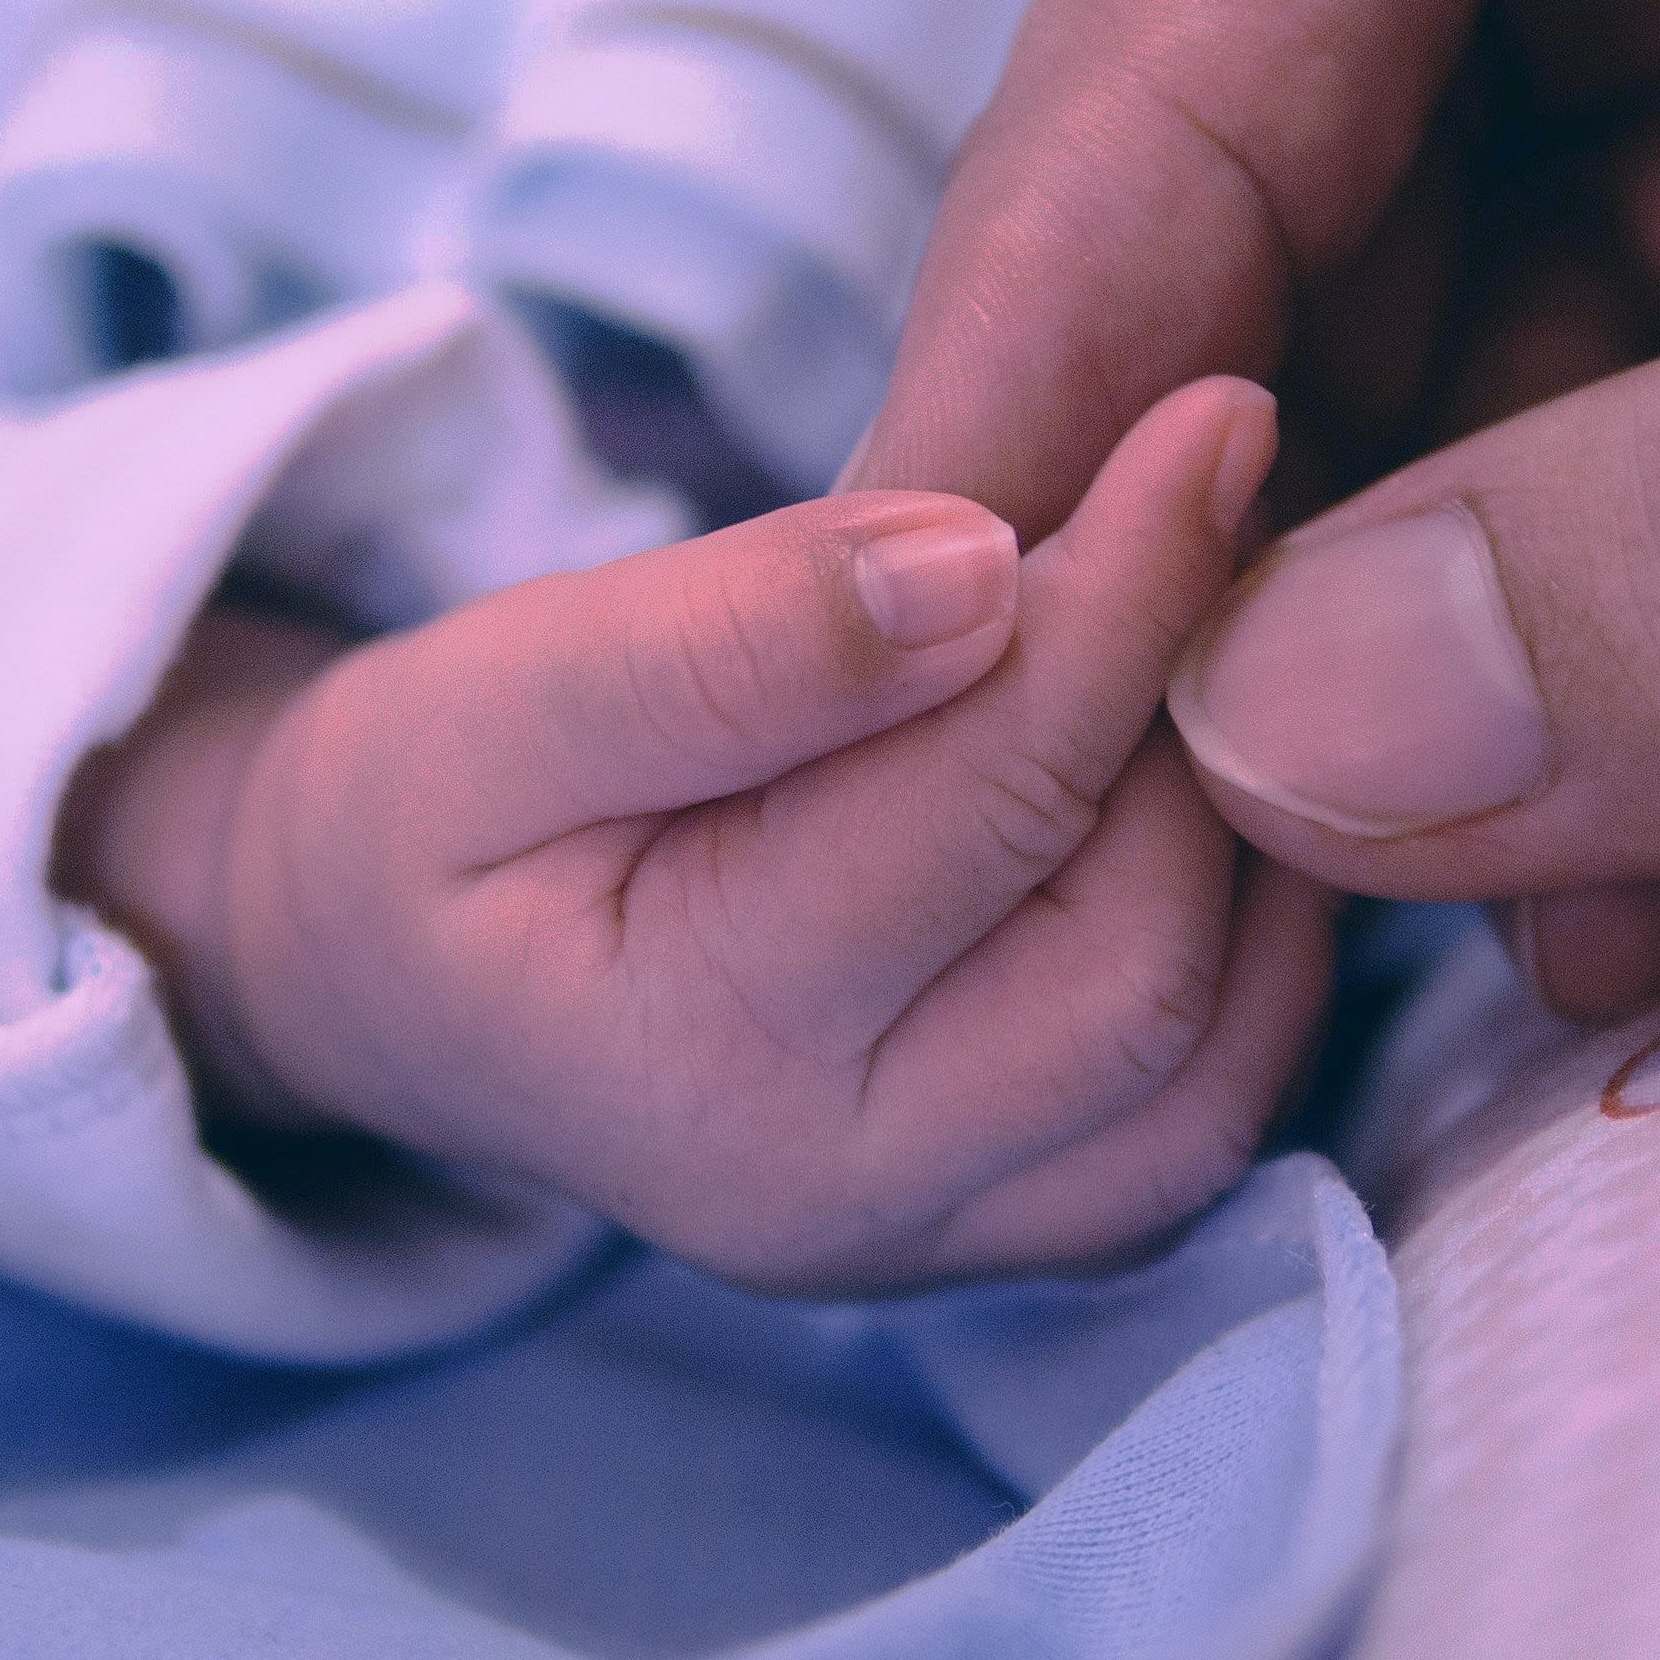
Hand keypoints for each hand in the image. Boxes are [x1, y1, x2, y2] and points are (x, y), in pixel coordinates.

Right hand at [63, 380, 1333, 1291]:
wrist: (399, 975)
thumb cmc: (440, 808)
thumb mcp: (508, 687)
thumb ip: (729, 637)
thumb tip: (980, 563)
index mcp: (692, 1059)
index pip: (985, 805)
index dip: (1124, 594)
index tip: (1212, 415)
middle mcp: (838, 1199)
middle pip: (1138, 962)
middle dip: (1202, 723)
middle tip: (1221, 519)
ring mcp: (941, 1244)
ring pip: (1215, 1056)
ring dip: (1254, 832)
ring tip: (1213, 635)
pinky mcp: (1018, 1234)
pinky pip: (1218, 1108)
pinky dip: (1259, 936)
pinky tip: (1209, 775)